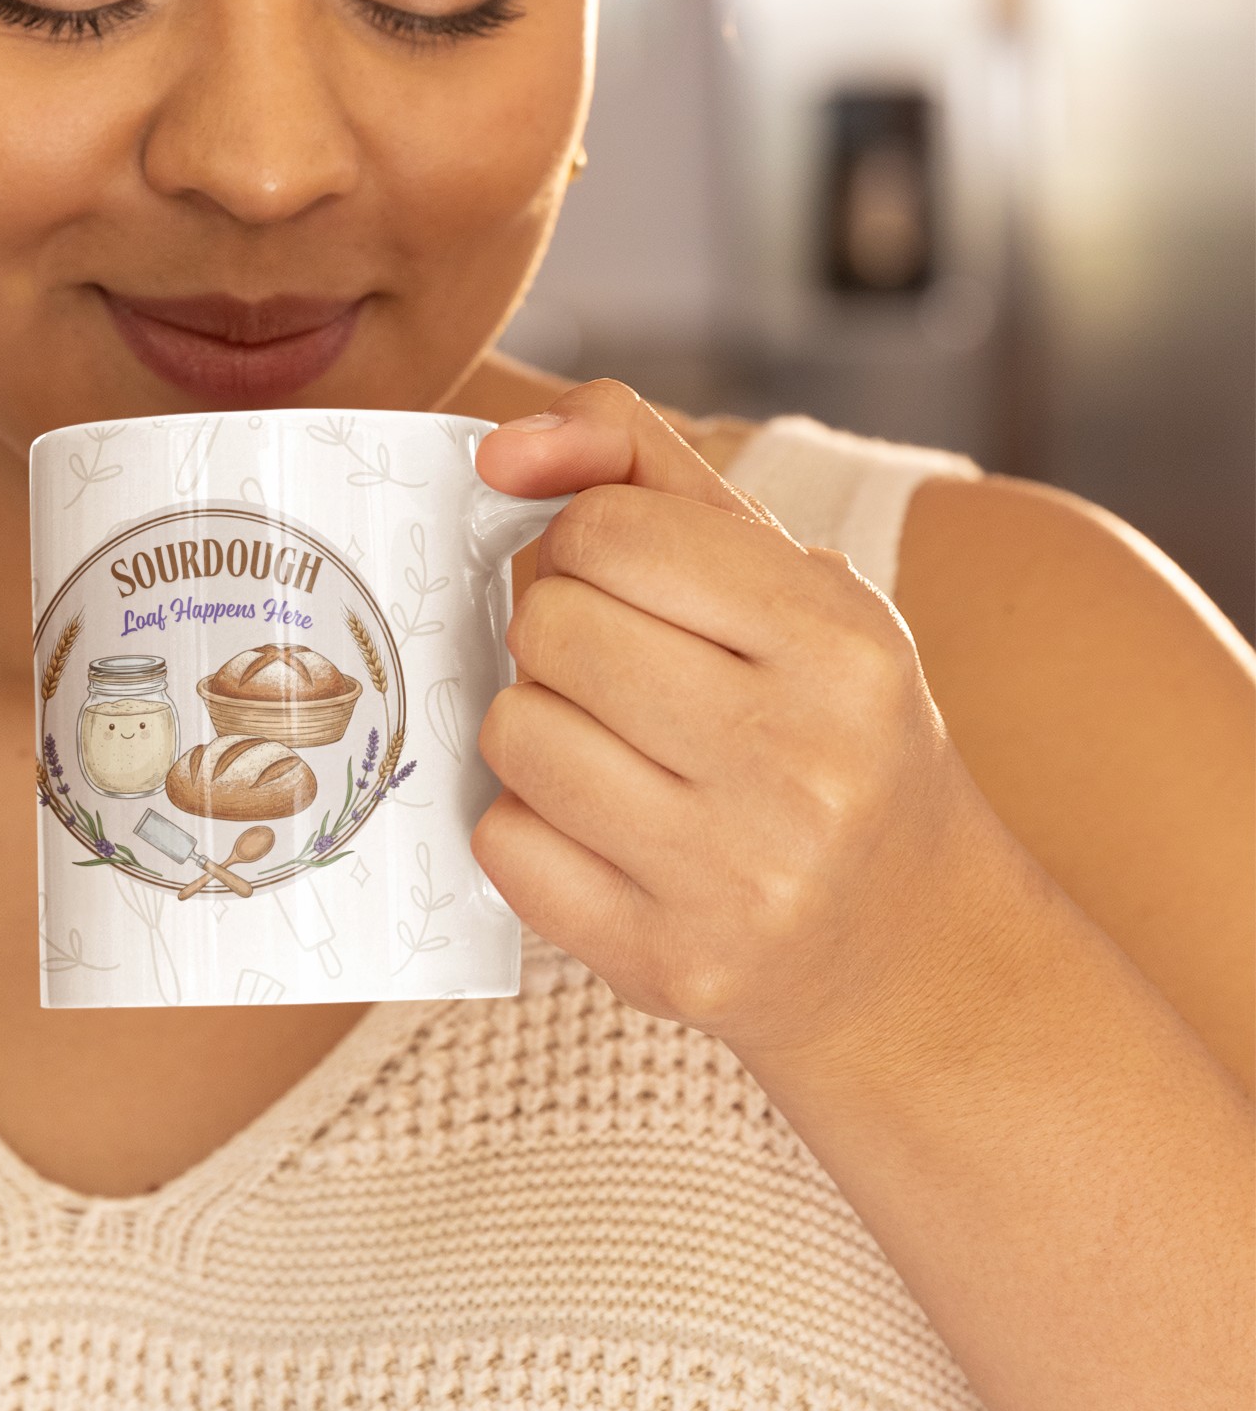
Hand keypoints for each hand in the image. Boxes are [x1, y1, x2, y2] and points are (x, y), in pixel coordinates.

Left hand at [472, 381, 1013, 1073]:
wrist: (905, 937)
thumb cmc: (826, 723)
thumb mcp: (783, 573)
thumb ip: (642, 466)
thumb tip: (503, 448)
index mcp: (839, 639)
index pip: (610, 528)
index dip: (583, 541)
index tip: (621, 578)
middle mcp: (799, 757)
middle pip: (552, 627)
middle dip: (558, 632)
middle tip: (617, 669)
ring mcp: (735, 873)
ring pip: (516, 731)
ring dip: (537, 726)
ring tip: (612, 748)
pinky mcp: (668, 962)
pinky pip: (505, 846)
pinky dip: (529, 827)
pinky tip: (603, 831)